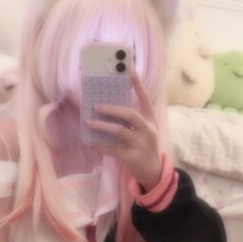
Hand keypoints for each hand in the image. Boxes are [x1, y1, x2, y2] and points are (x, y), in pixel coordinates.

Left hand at [87, 72, 162, 190]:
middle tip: (96, 106)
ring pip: (121, 131)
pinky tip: (91, 143)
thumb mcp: (143, 130)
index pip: (145, 98)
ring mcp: (142, 144)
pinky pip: (114, 150)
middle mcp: (148, 130)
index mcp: (150, 120)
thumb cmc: (144, 146)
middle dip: (112, 109)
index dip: (138, 84)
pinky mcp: (134, 157)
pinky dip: (101, 146)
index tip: (129, 70)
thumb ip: (132, 119)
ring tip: (90, 123)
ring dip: (103, 126)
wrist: (153, 171)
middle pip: (130, 114)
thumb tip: (109, 106)